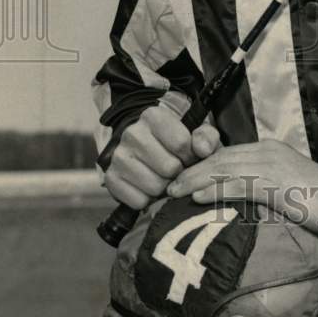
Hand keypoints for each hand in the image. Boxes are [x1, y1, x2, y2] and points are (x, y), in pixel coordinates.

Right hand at [104, 105, 220, 208]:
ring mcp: (119, 156)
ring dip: (163, 187)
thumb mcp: (196, 135)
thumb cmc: (176, 144)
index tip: (188, 156)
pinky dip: (148, 199)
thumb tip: (203, 150)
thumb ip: (206, 138)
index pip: (182, 143)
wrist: (146, 152)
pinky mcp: (111, 178)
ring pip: (155, 186)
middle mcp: (132, 133)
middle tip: (174, 169)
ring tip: (162, 177)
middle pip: (169, 167)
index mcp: (153, 116)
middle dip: (177, 173)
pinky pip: (139, 201)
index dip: (190, 156)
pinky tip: (148, 187)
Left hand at [167, 139, 317, 233]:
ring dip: (195, 181)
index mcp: (269, 149)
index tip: (183, 179)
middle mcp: (267, 151)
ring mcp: (270, 165)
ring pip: (224, 169)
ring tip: (174, 192)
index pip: (227, 154)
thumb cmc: (316, 198)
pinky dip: (214, 190)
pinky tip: (198, 198)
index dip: (203, 166)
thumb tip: (237, 196)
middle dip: (192, 171)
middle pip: (220, 159)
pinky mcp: (274, 183)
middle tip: (169, 187)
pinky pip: (237, 185)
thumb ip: (261, 184)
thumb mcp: (284, 185)